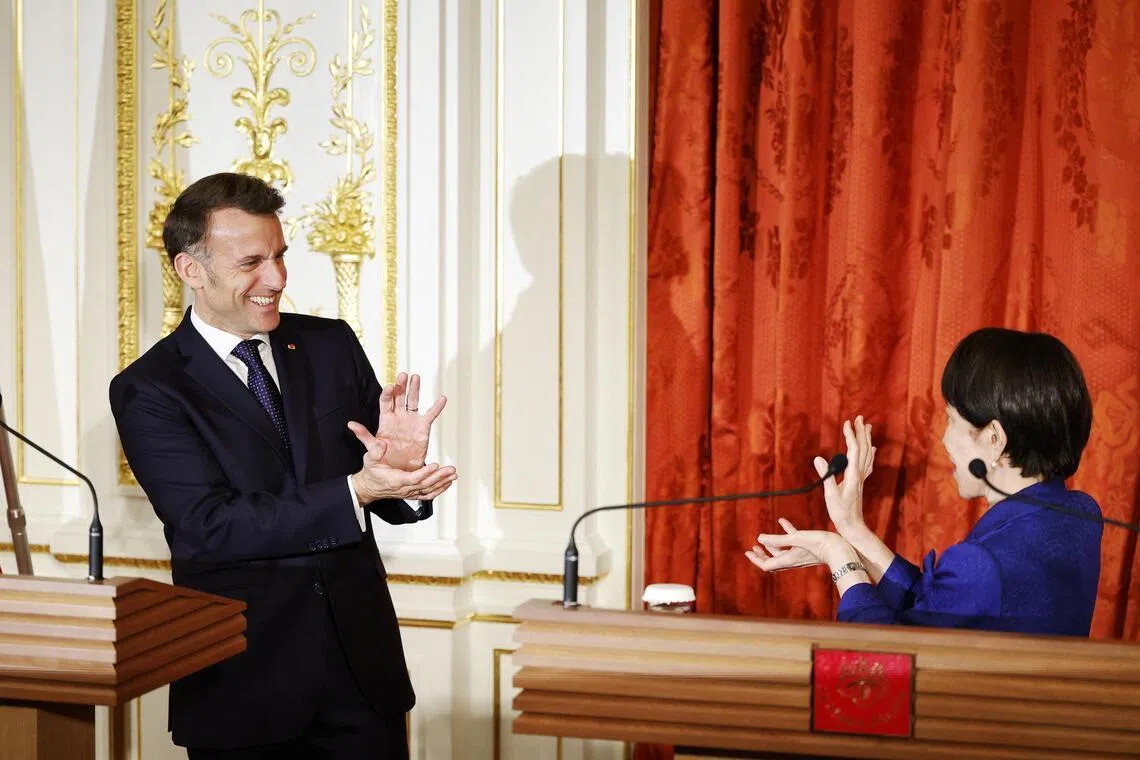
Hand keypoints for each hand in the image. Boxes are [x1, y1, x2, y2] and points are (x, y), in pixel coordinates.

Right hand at [348, 431, 456, 504]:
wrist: (368, 487)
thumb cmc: (371, 472)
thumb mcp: (369, 459)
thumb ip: (375, 451)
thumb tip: (382, 444)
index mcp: (395, 480)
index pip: (413, 478)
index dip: (425, 473)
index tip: (434, 465)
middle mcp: (403, 488)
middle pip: (425, 484)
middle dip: (439, 477)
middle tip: (451, 470)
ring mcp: (408, 492)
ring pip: (428, 490)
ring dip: (442, 483)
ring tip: (453, 475)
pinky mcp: (411, 494)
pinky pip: (427, 495)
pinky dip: (439, 490)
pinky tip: (447, 483)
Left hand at [371, 372, 447, 471]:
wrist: (399, 470)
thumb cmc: (385, 460)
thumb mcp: (372, 448)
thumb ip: (364, 436)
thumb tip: (351, 424)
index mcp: (386, 419)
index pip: (386, 401)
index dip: (388, 393)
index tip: (390, 386)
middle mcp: (399, 416)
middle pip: (400, 396)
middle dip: (401, 385)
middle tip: (402, 375)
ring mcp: (411, 420)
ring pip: (414, 400)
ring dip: (415, 389)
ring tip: (415, 377)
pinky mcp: (423, 427)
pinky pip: (430, 414)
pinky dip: (437, 407)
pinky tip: (442, 398)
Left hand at [745, 519, 821, 571]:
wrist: (840, 549)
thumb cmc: (819, 544)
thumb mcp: (796, 539)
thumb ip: (778, 539)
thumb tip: (759, 539)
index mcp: (788, 560)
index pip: (767, 565)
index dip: (756, 559)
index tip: (748, 551)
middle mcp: (793, 560)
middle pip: (773, 560)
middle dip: (762, 554)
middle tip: (754, 548)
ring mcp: (800, 554)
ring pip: (782, 551)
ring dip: (772, 544)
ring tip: (764, 537)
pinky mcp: (807, 547)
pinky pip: (794, 540)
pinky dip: (786, 532)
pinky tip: (782, 521)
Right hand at [814, 415, 875, 531]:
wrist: (853, 526)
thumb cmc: (841, 513)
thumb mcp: (830, 495)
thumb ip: (826, 476)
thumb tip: (818, 459)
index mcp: (853, 475)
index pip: (853, 450)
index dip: (850, 435)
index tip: (846, 423)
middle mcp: (859, 474)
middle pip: (863, 449)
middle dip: (861, 432)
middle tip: (860, 418)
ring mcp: (861, 478)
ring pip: (867, 454)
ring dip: (867, 439)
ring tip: (867, 427)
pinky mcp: (860, 482)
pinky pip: (868, 464)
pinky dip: (870, 453)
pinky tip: (871, 449)